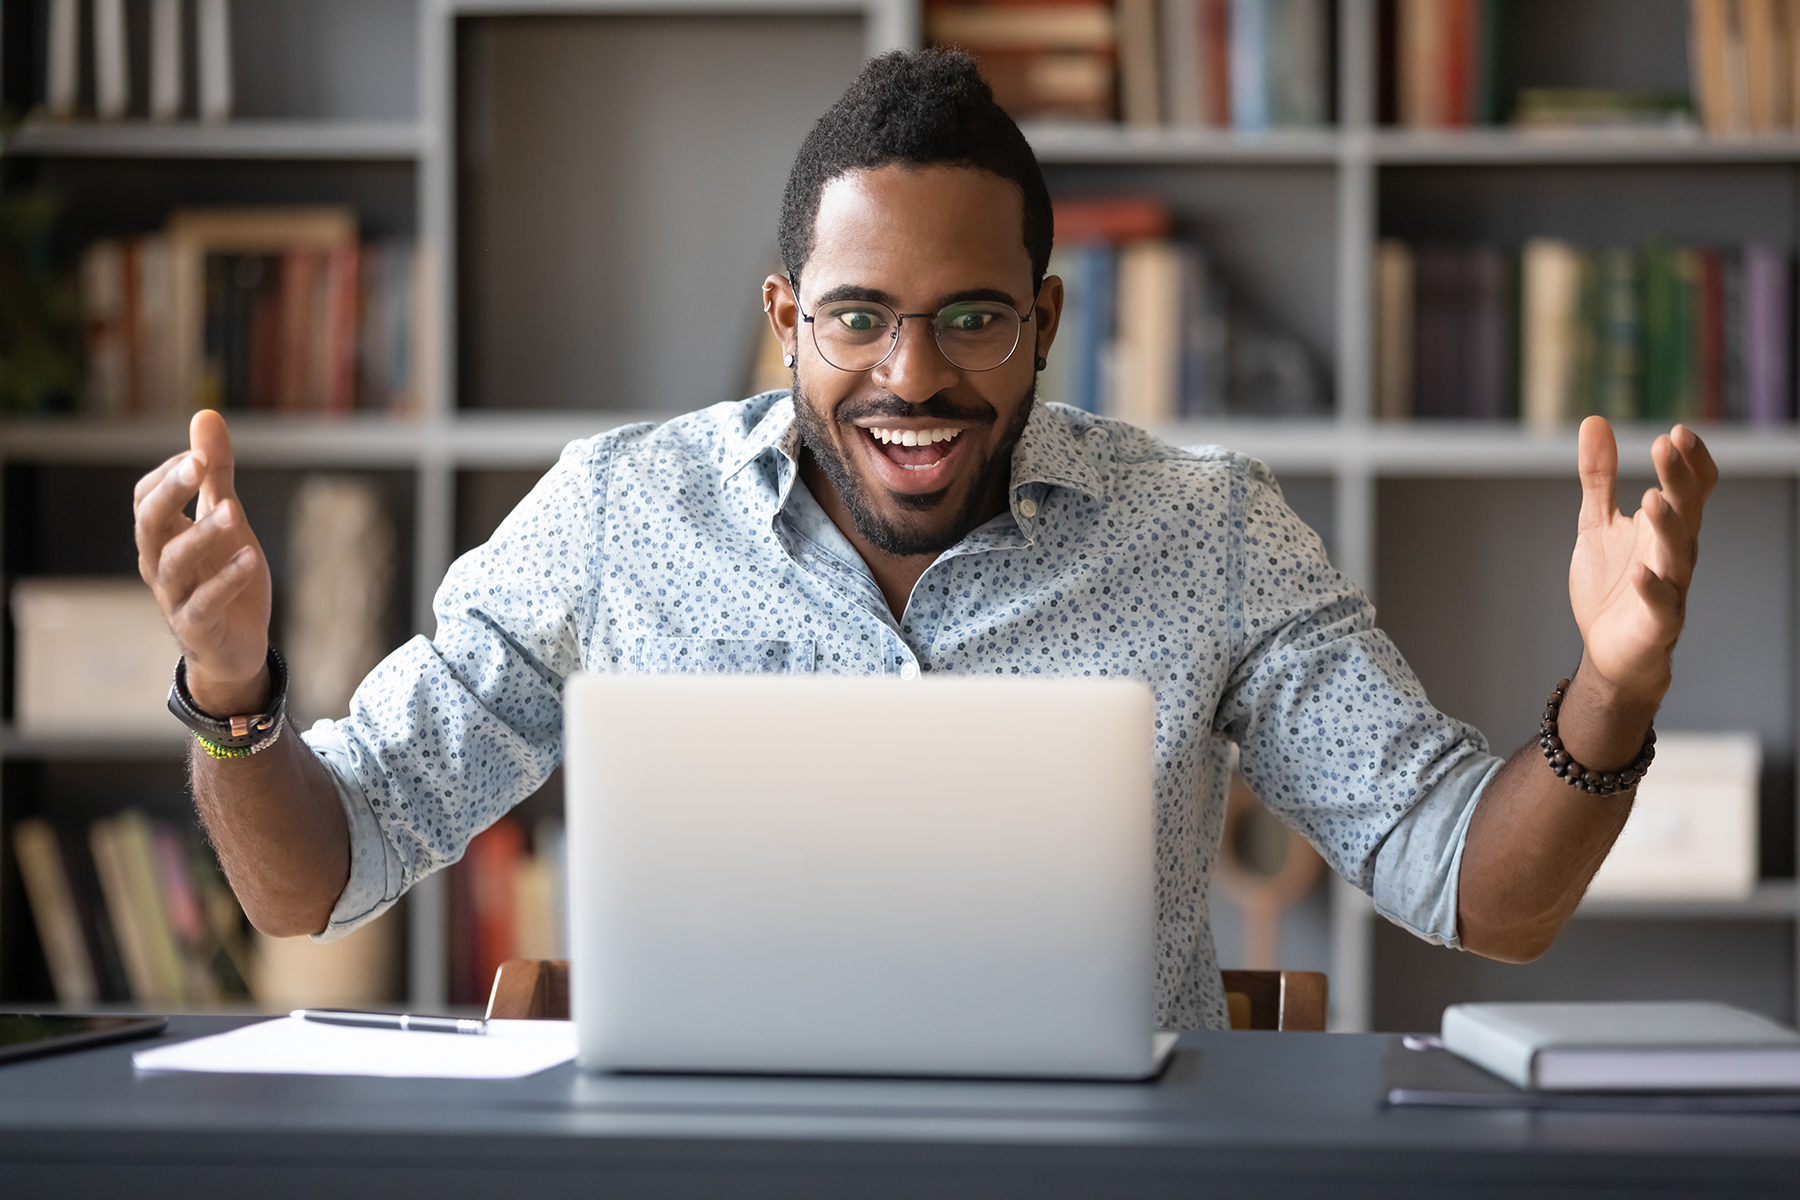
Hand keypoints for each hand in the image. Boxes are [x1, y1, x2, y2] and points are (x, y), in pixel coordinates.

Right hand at [134, 410, 272, 714]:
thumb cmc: (225, 577)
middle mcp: (159, 565)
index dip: (169, 474)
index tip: (200, 453)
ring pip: (173, 563)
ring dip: (203, 534)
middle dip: (171, 492)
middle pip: (149, 524)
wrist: (236, 648)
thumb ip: (216, 474)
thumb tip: (205, 414)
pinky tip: (249, 558)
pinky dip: (225, 581)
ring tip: (233, 511)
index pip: (146, 498)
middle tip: (198, 464)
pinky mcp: (199, 627)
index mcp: (162, 537)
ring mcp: (176, 597)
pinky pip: (204, 603)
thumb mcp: (226, 519)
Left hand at [1569, 416, 1716, 700]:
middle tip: (1668, 444)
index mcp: (1666, 528)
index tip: (1676, 432)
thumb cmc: (1612, 585)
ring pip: (1679, 554)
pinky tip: (1639, 571)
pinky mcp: (1657, 623)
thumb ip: (1599, 477)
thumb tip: (1595, 421)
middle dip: (1679, 478)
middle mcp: (1675, 554)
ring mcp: (1670, 588)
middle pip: (1687, 511)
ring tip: (1653, 497)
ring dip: (1668, 525)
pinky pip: (1660, 604)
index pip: (1692, 489)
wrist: (1609, 650)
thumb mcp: (1597, 523)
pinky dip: (1651, 588)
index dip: (1690, 462)